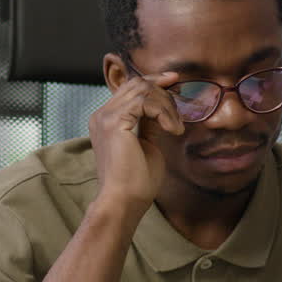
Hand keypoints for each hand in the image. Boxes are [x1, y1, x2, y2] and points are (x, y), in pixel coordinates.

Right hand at [88, 70, 184, 209]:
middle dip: (163, 92)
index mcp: (106, 120)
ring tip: (175, 128)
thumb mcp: (146, 144)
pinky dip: (164, 112)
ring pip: (142, 90)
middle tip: (180, 110)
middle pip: (136, 84)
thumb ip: (149, 124)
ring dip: (166, 105)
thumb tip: (161, 109)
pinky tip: (172, 130)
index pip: (129, 88)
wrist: (124, 201)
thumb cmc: (136, 182)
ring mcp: (105, 117)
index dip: (153, 81)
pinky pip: (145, 101)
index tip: (173, 80)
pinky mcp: (115, 122)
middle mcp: (102, 115)